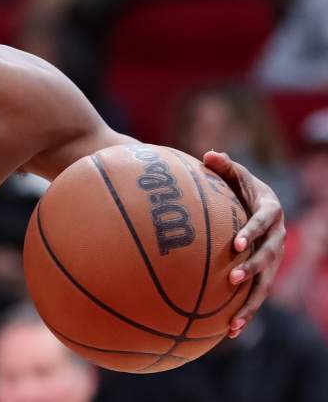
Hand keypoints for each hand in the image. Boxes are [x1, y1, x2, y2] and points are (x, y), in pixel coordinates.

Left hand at [203, 151, 284, 338]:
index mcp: (270, 210)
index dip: (252, 233)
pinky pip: (257, 295)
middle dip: (252, 269)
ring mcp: (273, 258)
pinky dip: (246, 313)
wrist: (255, 202)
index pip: (263, 222)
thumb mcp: (233, 173)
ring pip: (266, 284)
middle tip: (231, 279)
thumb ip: (223, 165)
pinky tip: (229, 331)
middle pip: (269, 256)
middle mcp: (277, 237)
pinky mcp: (265, 274)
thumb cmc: (238, 185)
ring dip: (251, 303)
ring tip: (234, 322)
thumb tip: (209, 154)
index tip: (236, 244)